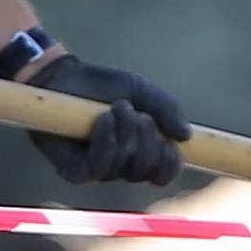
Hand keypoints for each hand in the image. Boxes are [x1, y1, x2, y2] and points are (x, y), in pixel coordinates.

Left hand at [1, 42, 187, 186]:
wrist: (64, 76)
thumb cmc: (102, 86)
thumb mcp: (142, 91)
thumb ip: (167, 109)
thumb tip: (186, 136)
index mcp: (140, 151)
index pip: (162, 174)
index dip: (171, 164)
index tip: (170, 142)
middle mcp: (120, 166)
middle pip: (146, 171)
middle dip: (146, 138)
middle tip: (134, 111)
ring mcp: (96, 170)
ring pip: (123, 167)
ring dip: (125, 133)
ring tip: (115, 108)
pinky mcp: (74, 171)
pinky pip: (98, 168)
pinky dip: (105, 142)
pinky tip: (103, 120)